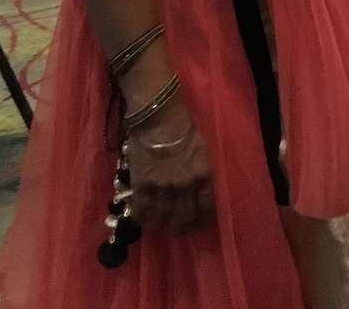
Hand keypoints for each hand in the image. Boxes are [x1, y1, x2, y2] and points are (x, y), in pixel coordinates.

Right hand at [126, 98, 214, 233]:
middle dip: (183, 227)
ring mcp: (162, 188)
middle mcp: (184, 186)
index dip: (202, 219)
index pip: (206, 207)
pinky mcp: (142, 185)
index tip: (200, 223)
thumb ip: (201, 174)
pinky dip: (144, 218)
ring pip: (163, 218)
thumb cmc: (185, 128)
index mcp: (203, 175)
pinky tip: (146, 220)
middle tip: (181, 230)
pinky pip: (142, 210)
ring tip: (164, 227)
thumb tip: (200, 191)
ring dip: (164, 226)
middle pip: (184, 217)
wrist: (159, 118)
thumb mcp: (202, 151)